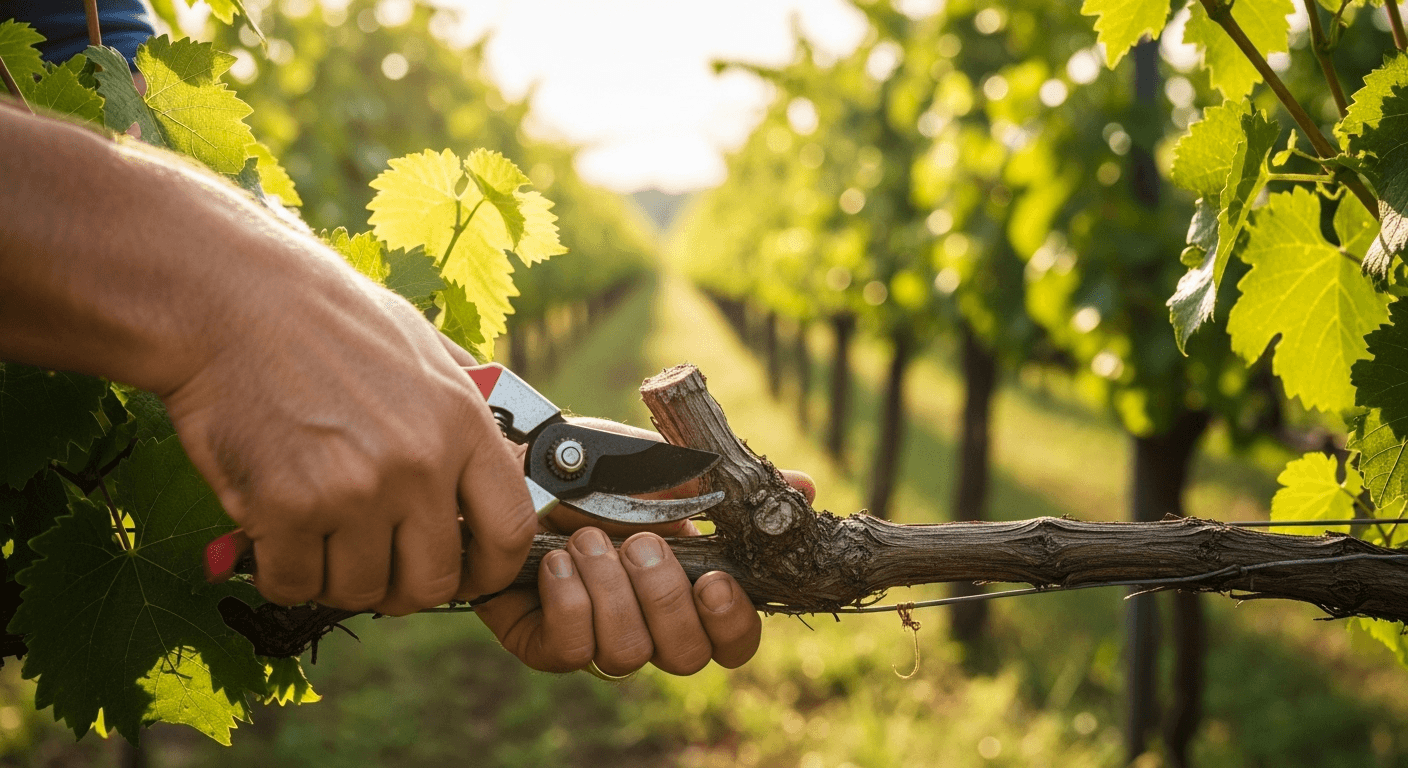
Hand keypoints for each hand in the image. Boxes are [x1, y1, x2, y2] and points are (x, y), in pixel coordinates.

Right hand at [0, 109, 535, 616]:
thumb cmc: (327, 319)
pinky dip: (281, 574)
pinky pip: (294, 584)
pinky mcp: (285, 508)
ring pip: (360, 591)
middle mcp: (418, 463)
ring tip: (318, 535)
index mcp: (462, 423)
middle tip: (376, 565)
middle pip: (433, 581)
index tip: (469, 576)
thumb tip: (510, 452)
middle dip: (404, 586)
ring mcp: (353, 490)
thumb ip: (470, 404)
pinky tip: (274, 536)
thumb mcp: (425, 346)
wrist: (232, 300)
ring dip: (337, 578)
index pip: (510, 532)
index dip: (492, 570)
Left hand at [476, 419, 815, 675]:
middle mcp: (647, 621)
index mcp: (689, 586)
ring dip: (611, 591)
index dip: (733, 625)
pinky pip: (570, 652)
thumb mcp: (665, 465)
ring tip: (587, 539)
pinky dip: (569, 602)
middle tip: (640, 544)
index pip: (732, 641)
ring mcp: (596, 635)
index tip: (717, 582)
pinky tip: (556, 561)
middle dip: (664, 598)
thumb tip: (807, 488)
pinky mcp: (544, 640)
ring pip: (627, 655)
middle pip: (684, 657)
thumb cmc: (595, 465)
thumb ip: (731, 485)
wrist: (514, 460)